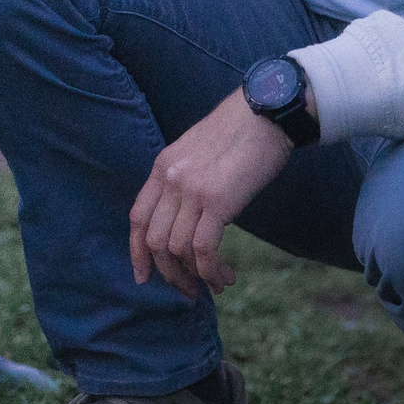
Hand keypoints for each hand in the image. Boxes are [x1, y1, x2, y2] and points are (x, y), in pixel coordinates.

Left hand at [127, 91, 292, 299]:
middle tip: (190, 291)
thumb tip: (188, 219)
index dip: (138, 253)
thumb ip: (185, 181)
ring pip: (177, 250)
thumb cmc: (239, 133)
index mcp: (162, 167)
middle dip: (170, 273)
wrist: (266, 112)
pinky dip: (211, 270)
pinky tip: (225, 276)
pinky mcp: (218, 201)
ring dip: (195, 276)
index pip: (138, 218)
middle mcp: (170, 179)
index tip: (145, 277)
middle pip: (154, 241)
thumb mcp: (198, 153)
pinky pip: (203, 249)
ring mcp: (191, 190)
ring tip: (217, 284)